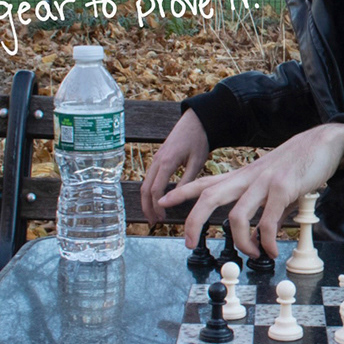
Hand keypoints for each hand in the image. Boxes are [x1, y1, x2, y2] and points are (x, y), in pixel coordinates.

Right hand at [139, 109, 210, 224]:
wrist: (196, 121)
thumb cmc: (198, 139)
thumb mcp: (197, 162)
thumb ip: (186, 180)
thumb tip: (178, 199)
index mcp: (166, 162)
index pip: (156, 190)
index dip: (158, 206)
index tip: (163, 218)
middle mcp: (157, 161)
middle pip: (145, 189)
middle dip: (148, 207)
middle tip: (154, 222)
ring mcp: (156, 159)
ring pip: (145, 183)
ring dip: (147, 201)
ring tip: (154, 215)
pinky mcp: (158, 158)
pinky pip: (149, 178)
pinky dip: (150, 192)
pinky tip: (156, 200)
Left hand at [159, 123, 343, 256]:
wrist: (324, 143)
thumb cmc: (298, 163)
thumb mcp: (272, 181)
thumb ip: (262, 204)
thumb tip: (259, 234)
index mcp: (243, 175)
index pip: (205, 182)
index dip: (182, 192)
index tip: (162, 202)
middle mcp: (248, 177)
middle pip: (209, 196)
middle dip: (193, 220)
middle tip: (187, 243)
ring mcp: (264, 183)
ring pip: (237, 216)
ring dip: (240, 242)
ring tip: (251, 254)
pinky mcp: (284, 190)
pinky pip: (268, 223)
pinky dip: (267, 242)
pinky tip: (271, 249)